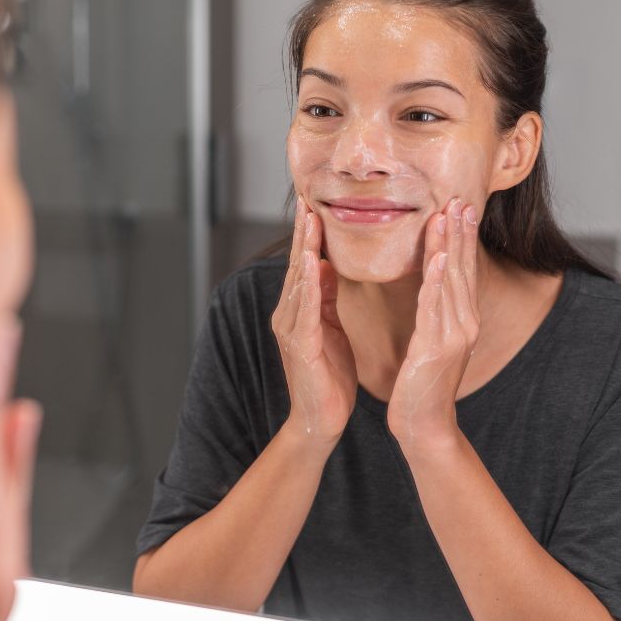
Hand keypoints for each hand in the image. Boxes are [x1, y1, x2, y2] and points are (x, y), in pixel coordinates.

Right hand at [271, 196, 357, 450]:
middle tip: (309, 198)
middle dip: (304, 232)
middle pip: (297, 265)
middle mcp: (289, 315)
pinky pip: (303, 307)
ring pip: (297, 281)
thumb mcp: (330, 329)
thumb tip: (324, 265)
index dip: (310, 234)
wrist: (321, 421)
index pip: (305, 265)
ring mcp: (291, 329)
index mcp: (299, 311)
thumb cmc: (330, 378)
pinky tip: (311, 260)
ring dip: (303, 248)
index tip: (317, 205)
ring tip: (310, 219)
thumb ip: (325, 298)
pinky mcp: (299, 345)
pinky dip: (306, 282)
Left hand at [387, 197, 479, 449]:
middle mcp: (462, 323)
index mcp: (459, 320)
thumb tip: (433, 288)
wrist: (423, 425)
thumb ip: (434, 314)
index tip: (460, 207)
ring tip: (448, 215)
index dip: (462, 238)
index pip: (461, 271)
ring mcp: (453, 335)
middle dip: (461, 232)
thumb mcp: (431, 341)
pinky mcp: (436, 347)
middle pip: (461, 269)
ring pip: (450, 282)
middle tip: (461, 198)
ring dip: (449, 246)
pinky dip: (436, 280)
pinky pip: (435, 307)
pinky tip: (437, 257)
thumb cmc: (421, 385)